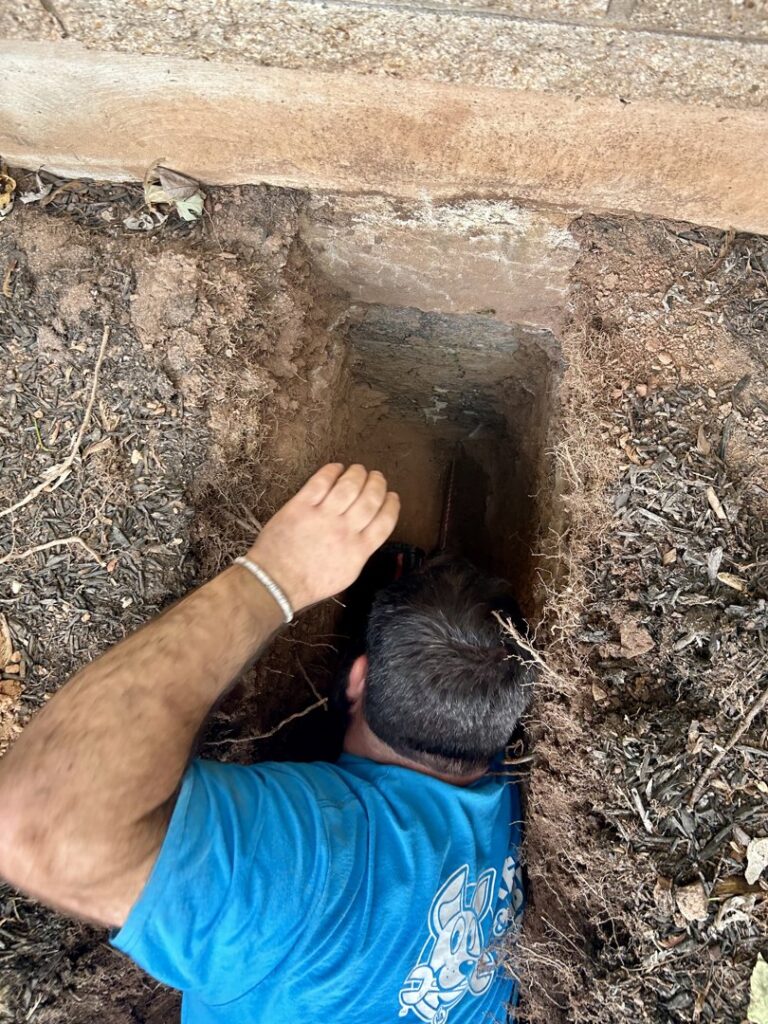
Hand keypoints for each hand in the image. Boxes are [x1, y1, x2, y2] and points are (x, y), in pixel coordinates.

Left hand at [246, 464, 399, 611]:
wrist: (276, 583)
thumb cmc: (309, 583)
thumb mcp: (346, 575)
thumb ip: (359, 552)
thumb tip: (367, 533)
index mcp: (358, 550)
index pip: (385, 521)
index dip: (391, 504)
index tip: (392, 496)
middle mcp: (344, 531)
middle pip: (370, 499)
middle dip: (377, 484)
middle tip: (377, 477)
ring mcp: (322, 517)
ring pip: (348, 486)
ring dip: (357, 474)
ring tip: (358, 470)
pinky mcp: (300, 507)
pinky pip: (320, 482)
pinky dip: (331, 472)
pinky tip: (336, 468)